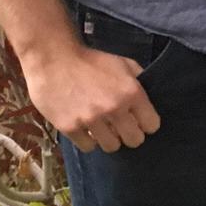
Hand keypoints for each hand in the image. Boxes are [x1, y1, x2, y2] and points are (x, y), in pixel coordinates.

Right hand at [22, 41, 162, 152]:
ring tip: (102, 127)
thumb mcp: (123, 63)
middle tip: (121, 127)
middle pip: (134, 140)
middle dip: (129, 134)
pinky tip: (85, 127)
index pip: (152, 125)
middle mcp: (114, 108)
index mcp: (131, 92)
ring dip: (108, 138)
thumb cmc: (90, 60)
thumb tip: (149, 99)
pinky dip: (87, 139)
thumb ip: (139, 81)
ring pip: (111, 146)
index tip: (138, 121)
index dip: (146, 123)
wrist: (53, 58)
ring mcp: (91, 119)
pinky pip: (88, 147)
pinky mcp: (70, 127)